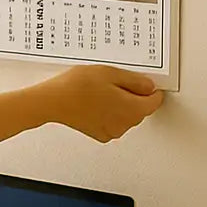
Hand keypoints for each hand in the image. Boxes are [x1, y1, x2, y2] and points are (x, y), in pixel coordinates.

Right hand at [43, 65, 162, 141]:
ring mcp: (113, 131)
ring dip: (120, 105)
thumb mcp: (110, 73)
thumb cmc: (77, 86)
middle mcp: (125, 124)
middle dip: (133, 96)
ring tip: (100, 91)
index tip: (143, 82)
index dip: (150, 89)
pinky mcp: (100, 134)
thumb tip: (149, 86)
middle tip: (113, 82)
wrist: (52, 101)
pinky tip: (94, 102)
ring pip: (126, 117)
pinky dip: (108, 114)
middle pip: (140, 109)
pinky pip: (113, 123)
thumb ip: (135, 81)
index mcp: (132, 108)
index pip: (154, 101)